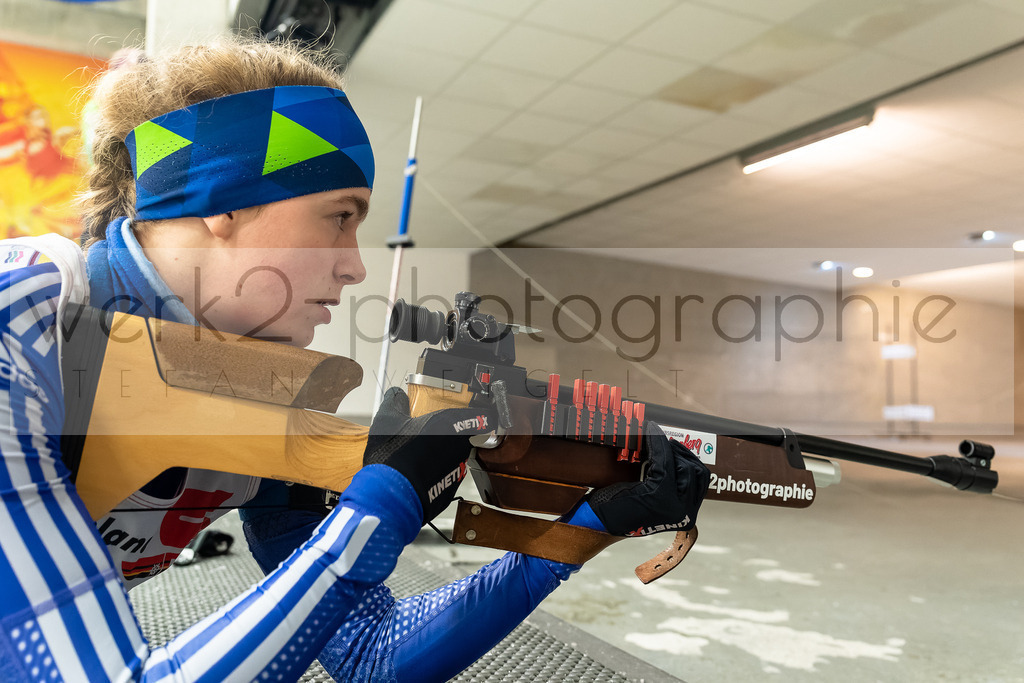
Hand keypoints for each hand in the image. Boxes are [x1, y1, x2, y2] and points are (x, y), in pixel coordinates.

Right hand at [364, 387, 496, 524]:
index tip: (480, 415)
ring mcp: (457, 468)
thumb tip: (396, 396)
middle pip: (464, 437)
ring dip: (442, 456)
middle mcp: (459, 446)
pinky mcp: (450, 489)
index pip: (480, 417)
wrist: (393, 496)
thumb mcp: (387, 421)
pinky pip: (446, 476)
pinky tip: (417, 474)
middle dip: (450, 436)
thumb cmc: (393, 457)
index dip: (480, 415)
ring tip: (419, 457)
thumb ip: (395, 403)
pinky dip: (436, 474)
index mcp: (449, 425)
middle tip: (432, 435)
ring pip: (455, 457)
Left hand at [588, 423, 710, 535]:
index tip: (673, 442)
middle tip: (666, 442)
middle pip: (698, 472)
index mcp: (686, 516)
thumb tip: (678, 454)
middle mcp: (685, 514)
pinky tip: (648, 436)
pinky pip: (664, 461)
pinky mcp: (658, 494)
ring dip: (670, 448)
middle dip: (682, 453)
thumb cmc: (619, 509)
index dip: (688, 458)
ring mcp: (674, 506)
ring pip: (684, 465)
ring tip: (655, 439)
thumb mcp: (651, 497)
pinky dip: (657, 444)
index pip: (700, 480)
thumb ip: (669, 484)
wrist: (597, 521)